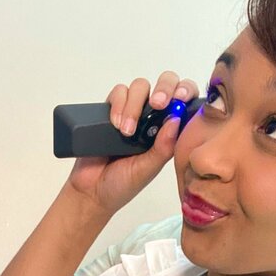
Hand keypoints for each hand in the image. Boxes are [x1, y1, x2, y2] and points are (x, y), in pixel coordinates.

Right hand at [66, 72, 198, 216]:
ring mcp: (132, 112)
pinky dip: (117, 104)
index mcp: (168, 132)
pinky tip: (115, 124)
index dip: (186, 92)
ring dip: (135, 105)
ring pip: (140, 87)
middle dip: (163, 89)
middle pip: (165, 84)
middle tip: (157, 105)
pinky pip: (118, 92)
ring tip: (127, 131)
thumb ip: (164, 147)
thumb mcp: (148, 169)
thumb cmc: (122, 185)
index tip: (180, 98)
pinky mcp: (111, 110)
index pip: (184, 102)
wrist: (90, 192)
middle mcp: (152, 118)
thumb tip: (176, 118)